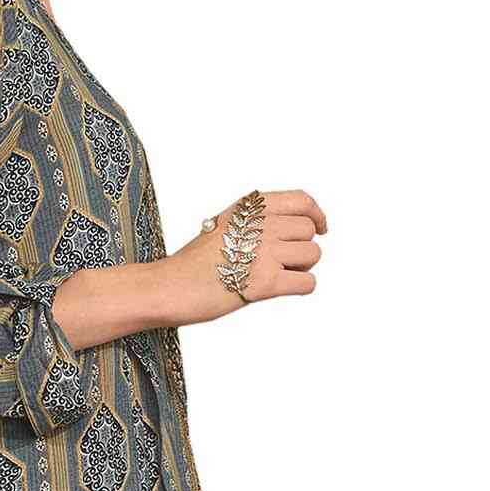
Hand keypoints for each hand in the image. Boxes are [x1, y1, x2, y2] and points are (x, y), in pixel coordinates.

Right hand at [164, 188, 325, 325]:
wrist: (169, 287)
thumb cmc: (193, 263)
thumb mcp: (224, 224)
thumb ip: (256, 220)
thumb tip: (292, 227)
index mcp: (250, 207)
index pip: (301, 201)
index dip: (316, 216)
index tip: (319, 229)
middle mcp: (260, 224)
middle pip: (308, 230)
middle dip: (302, 248)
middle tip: (283, 263)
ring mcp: (264, 252)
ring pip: (312, 255)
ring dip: (301, 268)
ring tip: (275, 276)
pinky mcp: (266, 283)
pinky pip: (308, 283)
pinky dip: (300, 288)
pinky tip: (279, 290)